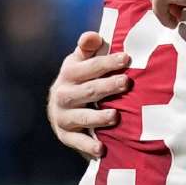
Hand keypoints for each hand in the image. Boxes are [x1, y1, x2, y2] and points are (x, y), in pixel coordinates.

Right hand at [47, 31, 131, 158]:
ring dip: (98, 117)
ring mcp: (63, 116)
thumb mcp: (79, 61)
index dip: (107, 62)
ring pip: (81, 116)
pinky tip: (101, 149)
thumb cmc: (79, 80)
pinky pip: (76, 141)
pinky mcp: (65, 135)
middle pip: (87, 90)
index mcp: (69, 73)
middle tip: (126, 83)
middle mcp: (63, 94)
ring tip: (115, 116)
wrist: (59, 110)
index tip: (126, 59)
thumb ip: (87, 48)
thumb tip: (93, 36)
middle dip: (107, 86)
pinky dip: (88, 145)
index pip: (88, 67)